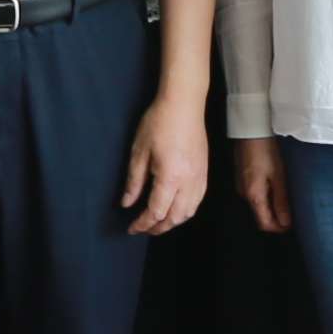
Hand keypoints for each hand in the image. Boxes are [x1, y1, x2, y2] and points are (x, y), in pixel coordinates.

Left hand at [123, 96, 210, 237]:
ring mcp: (200, 177)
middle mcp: (189, 182)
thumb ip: (134, 182)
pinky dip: (186, 211)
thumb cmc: (158, 123)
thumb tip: (127, 203)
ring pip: (189, 212)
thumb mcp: (139, 152)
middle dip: (158, 228)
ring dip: (173, 222)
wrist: (184, 104)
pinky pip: (198, 201)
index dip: (143, 224)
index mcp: (170, 177)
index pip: (156, 212)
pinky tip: (176, 209)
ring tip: (158, 223)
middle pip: (175, 217)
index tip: (131, 228)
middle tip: (142, 229)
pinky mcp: (205, 172)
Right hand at [236, 138, 288, 233]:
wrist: (250, 130)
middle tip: (294, 212)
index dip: (279, 228)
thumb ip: (281, 200)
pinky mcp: (242, 178)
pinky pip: (255, 194)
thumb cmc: (266, 151)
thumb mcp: (279, 176)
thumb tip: (285, 223)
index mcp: (254, 196)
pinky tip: (277, 187)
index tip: (293, 224)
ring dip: (272, 206)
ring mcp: (242, 186)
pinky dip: (267, 196)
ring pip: (258, 205)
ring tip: (288, 199)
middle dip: (277, 218)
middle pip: (261, 215)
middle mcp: (244, 194)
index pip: (264, 223)